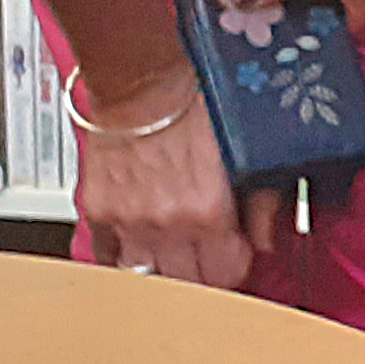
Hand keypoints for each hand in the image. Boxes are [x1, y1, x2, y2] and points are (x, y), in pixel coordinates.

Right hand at [71, 68, 273, 290]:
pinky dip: (123, 253)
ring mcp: (128, 221)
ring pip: (147, 277)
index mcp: (208, 210)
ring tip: (172, 249)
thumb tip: (266, 236)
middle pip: (187, 284)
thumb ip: (262, 199)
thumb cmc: (190, 104)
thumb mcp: (244, 147)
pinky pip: (108, 256)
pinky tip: (138, 239)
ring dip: (161, 268)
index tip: (233, 252)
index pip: (226, 275)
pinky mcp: (98, 211)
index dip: (233, 264)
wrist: (140, 79)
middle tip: (205, 250)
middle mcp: (167, 222)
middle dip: (201, 270)